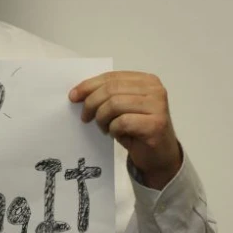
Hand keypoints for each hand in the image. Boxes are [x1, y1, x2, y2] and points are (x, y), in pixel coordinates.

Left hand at [69, 71, 181, 189]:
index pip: (111, 77)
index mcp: (146, 80)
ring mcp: (158, 106)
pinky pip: (122, 122)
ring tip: (103, 127)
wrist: (159, 155)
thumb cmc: (137, 129)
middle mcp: (155, 89)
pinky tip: (116, 134)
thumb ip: (107, 95)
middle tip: (85, 117)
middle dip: (92, 103)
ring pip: (114, 104)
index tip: (73, 96)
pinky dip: (113, 129)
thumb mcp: (121, 107)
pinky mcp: (156, 124)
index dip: (89, 85)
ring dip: (102, 118)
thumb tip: (77, 93)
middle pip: (111, 89)